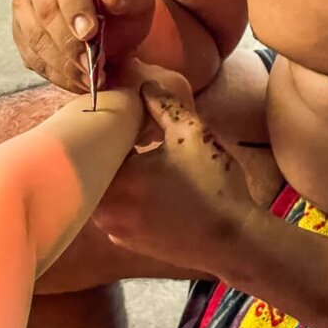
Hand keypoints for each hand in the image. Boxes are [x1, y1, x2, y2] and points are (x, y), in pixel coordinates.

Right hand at [12, 0, 156, 91]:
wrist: (115, 23)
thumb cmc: (126, 4)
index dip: (76, 8)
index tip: (90, 34)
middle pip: (47, 11)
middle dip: (71, 44)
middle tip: (93, 66)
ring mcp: (24, 3)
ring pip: (36, 37)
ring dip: (63, 64)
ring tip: (90, 79)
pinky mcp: (20, 31)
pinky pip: (31, 56)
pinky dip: (55, 73)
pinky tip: (77, 81)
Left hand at [92, 82, 257, 273]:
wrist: (233, 241)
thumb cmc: (214, 185)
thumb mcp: (193, 133)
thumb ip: (163, 104)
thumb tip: (144, 86)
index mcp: (119, 179)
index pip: (95, 143)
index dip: (110, 125)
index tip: (125, 117)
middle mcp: (106, 209)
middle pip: (93, 168)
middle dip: (110, 149)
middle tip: (132, 135)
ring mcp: (114, 229)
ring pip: (101, 190)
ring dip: (115, 173)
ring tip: (140, 158)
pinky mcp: (125, 242)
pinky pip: (112, 210)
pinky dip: (122, 196)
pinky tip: (149, 187)